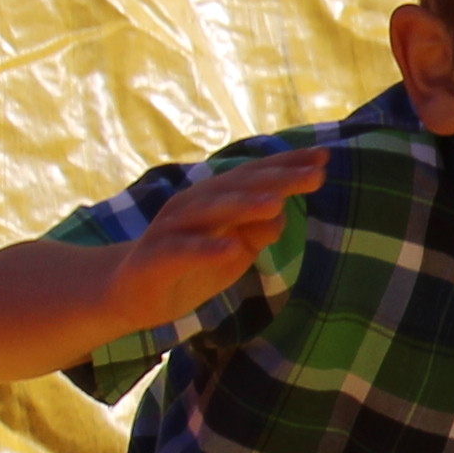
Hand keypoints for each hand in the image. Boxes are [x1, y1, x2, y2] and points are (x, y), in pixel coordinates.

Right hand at [109, 150, 326, 327]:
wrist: (128, 295)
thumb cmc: (188, 268)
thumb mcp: (232, 252)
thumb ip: (256, 233)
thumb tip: (281, 217)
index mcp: (214, 199)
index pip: (255, 176)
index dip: (287, 165)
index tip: (324, 157)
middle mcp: (193, 205)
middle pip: (239, 186)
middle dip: (278, 179)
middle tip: (317, 175)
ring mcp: (172, 228)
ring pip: (211, 211)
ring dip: (244, 205)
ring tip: (277, 203)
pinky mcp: (156, 257)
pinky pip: (183, 250)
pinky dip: (207, 248)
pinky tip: (232, 248)